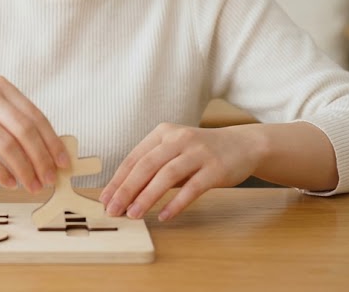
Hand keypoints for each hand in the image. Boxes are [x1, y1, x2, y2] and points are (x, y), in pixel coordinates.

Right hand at [0, 75, 69, 192]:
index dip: (52, 141)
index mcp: (0, 86)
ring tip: (32, 186)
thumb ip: (11, 118)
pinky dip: (0, 172)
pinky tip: (9, 183)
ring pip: (6, 144)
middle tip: (50, 179)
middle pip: (24, 130)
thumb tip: (45, 149)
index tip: (63, 162)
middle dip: (42, 159)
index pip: (35, 115)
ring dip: (24, 169)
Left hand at [100, 123, 263, 220]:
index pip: (134, 158)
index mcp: (163, 133)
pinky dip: (176, 202)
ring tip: (133, 215)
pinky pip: (192, 187)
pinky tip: (164, 216)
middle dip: (126, 189)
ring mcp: (198, 152)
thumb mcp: (174, 151)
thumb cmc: (201, 153)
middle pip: (146, 165)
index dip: (118, 180)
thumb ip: (153, 167)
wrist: (243, 145)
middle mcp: (179, 139)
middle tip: (113, 210)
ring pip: (166, 175)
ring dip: (147, 197)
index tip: (105, 199)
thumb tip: (124, 195)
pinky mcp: (215, 168)